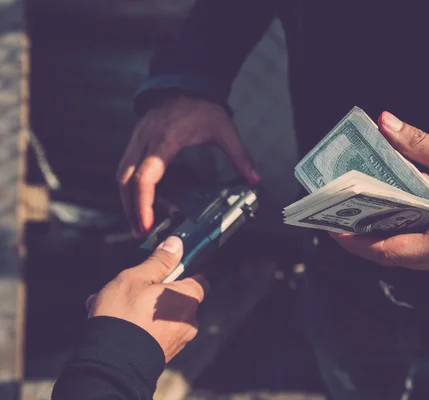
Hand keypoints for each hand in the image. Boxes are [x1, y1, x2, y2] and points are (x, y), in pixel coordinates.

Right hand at [86, 236, 205, 361]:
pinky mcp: (164, 355)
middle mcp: (188, 321)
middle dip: (153, 292)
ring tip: (110, 306)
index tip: (164, 270)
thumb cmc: (124, 316)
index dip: (182, 273)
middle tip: (128, 289)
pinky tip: (113, 324)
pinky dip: (138, 327)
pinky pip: (153, 333)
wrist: (111, 364)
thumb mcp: (137, 278)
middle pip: (176, 298)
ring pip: (160, 316)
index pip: (198, 280)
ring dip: (141, 309)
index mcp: (187, 298)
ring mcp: (177, 340)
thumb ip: (159, 261)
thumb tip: (177, 244)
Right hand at [117, 96, 260, 234]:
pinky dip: (128, 187)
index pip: (146, 177)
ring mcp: (137, 141)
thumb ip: (240, 156)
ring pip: (121, 176)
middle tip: (141, 231)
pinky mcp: (135, 142)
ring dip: (126, 200)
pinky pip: (124, 168)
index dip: (143, 202)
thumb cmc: (201, 107)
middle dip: (130, 209)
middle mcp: (146, 141)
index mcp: (166, 141)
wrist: (184, 84)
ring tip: (138, 223)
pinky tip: (138, 201)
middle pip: (126, 181)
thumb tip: (254, 179)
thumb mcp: (225, 130)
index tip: (147, 222)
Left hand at [330, 112, 428, 276]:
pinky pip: (420, 252)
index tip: (333, 228)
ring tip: (356, 216)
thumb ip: (420, 144)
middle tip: (338, 218)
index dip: (358, 242)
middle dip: (363, 239)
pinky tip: (387, 217)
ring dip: (380, 238)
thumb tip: (385, 123)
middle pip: (394, 257)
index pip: (391, 252)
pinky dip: (400, 236)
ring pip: (406, 257)